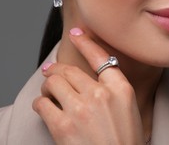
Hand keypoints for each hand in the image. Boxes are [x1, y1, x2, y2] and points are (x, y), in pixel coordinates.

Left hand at [32, 28, 144, 144]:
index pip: (101, 57)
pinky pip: (43, 103)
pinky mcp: (62, 125)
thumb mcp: (128, 109)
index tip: (76, 33)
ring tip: (48, 91)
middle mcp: (101, 94)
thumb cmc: (124, 141)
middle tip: (51, 71)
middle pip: (70, 70)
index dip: (86, 42)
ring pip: (53, 82)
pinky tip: (44, 107)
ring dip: (47, 85)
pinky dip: (40, 103)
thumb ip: (114, 88)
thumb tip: (92, 76)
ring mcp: (81, 108)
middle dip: (57, 69)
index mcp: (121, 89)